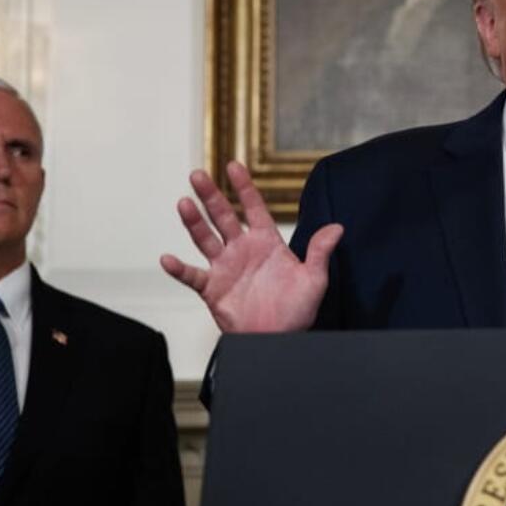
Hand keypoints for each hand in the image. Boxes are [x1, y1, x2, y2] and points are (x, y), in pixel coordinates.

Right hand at [160, 161, 342, 332]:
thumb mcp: (314, 280)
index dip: (244, 187)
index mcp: (266, 243)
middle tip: (198, 175)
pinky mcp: (212, 288)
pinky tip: (168, 259)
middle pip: (223, 216)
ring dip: (194, 222)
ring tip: (184, 203)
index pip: (254, 208)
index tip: (234, 165)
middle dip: (211, 196)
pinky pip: (192, 276)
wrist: (278, 340)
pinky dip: (179, 268)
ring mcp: (225, 267)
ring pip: (205, 239)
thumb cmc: (297, 311)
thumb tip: (337, 228)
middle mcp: (242, 250)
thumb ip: (320, 252)